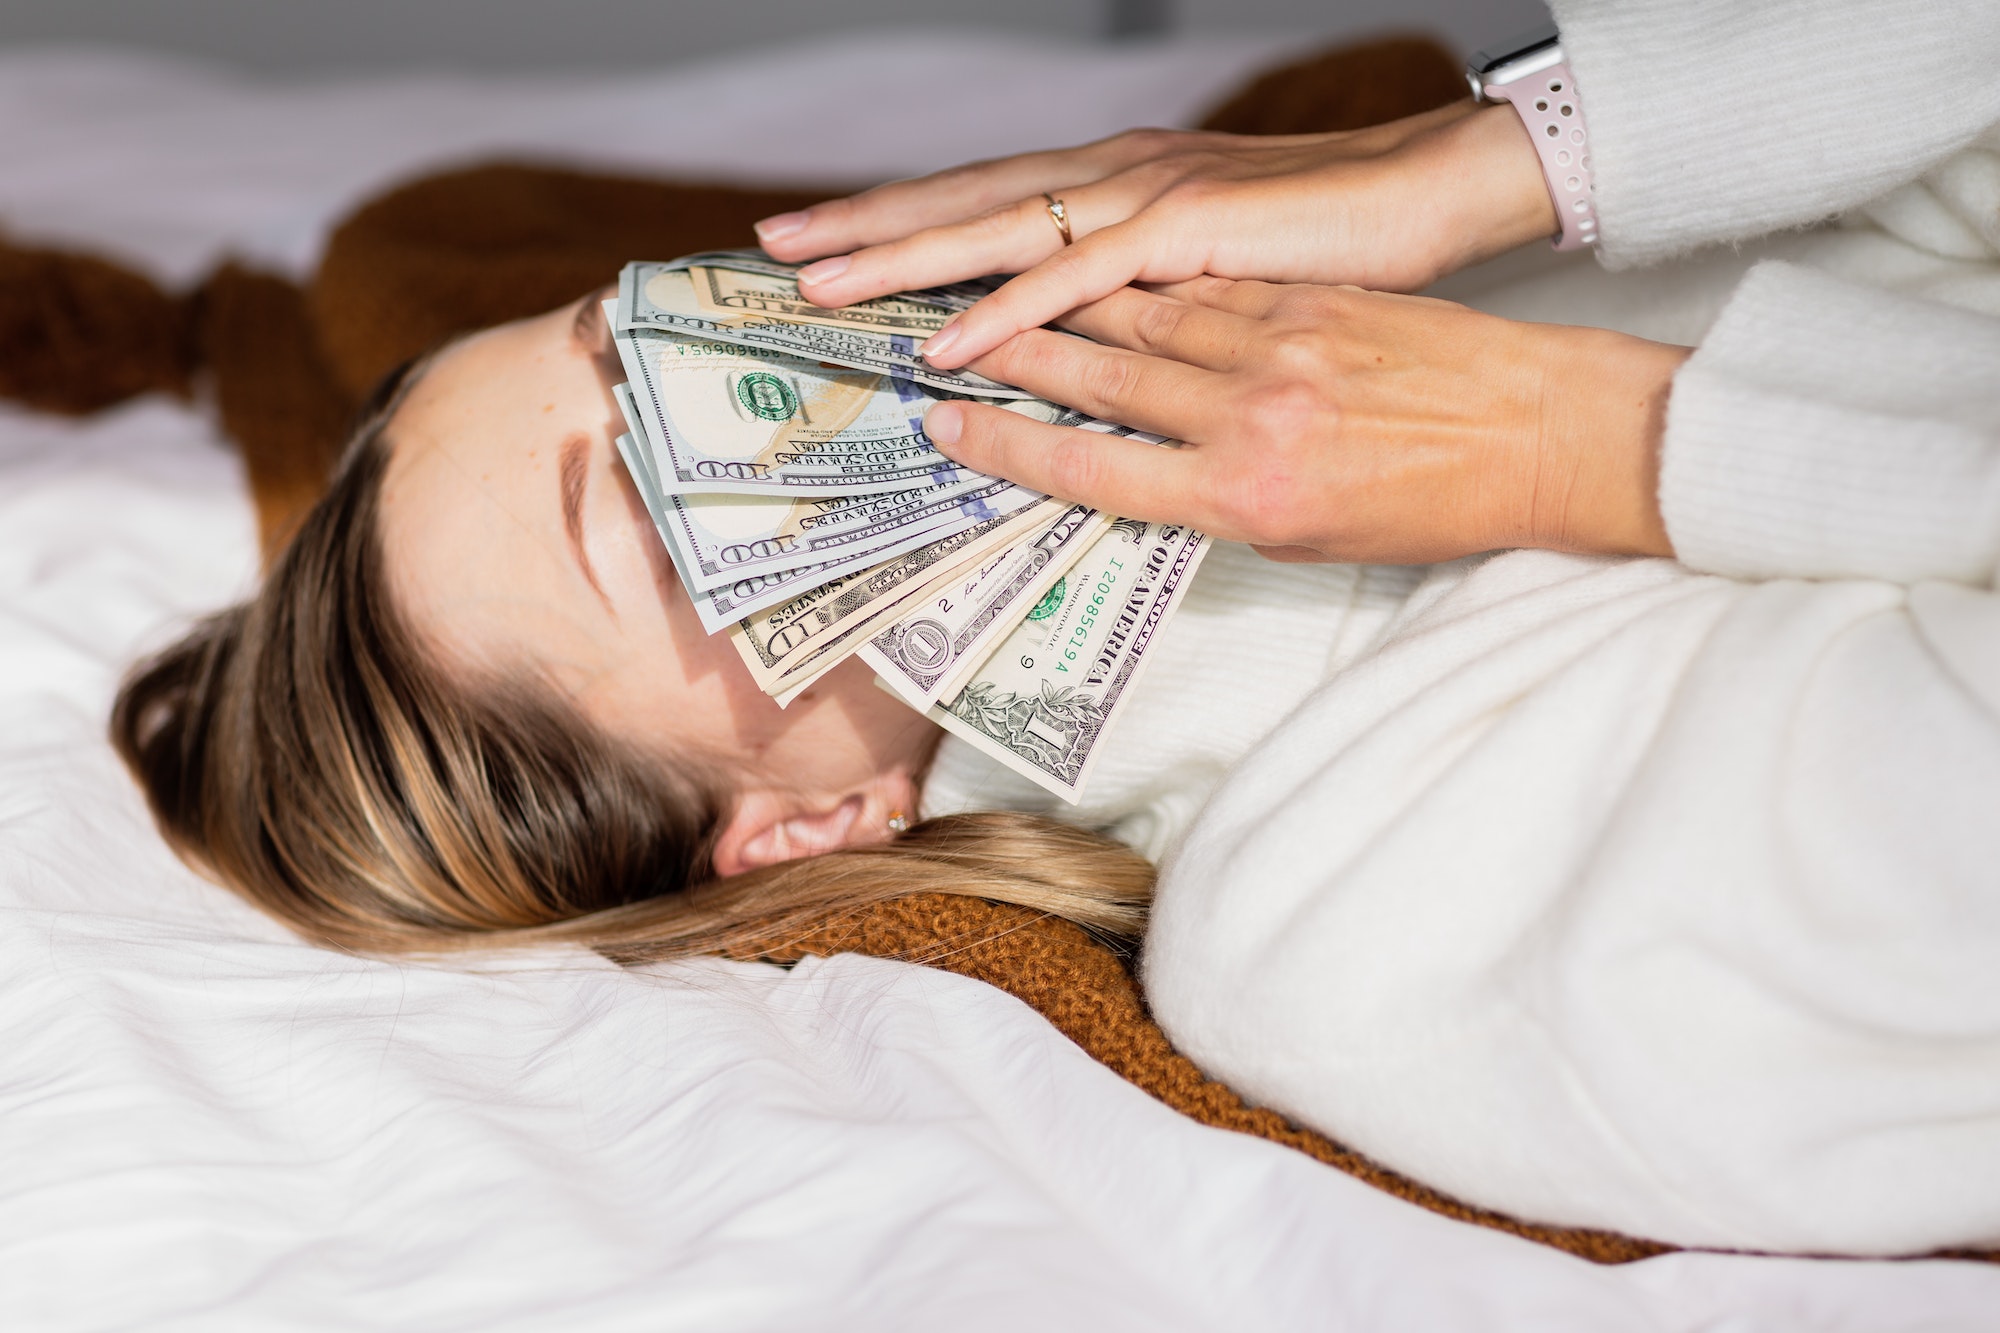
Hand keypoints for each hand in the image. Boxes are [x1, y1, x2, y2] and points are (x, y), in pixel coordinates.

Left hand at [754, 103, 1558, 373]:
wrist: (1428, 199)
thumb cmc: (1327, 245)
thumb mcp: (1212, 264)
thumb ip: (1143, 290)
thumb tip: (1093, 334)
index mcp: (1117, 185)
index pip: (988, 201)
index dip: (902, 219)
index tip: (825, 241)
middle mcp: (1114, 177)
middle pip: (966, 201)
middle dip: (866, 225)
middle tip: (776, 246)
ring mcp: (1145, 197)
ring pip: (999, 230)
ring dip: (906, 260)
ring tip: (823, 286)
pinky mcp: (1187, 231)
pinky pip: (1077, 278)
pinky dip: (1008, 310)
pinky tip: (948, 341)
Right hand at [920, 279, 1687, 564]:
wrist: (1542, 437)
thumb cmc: (1430, 507)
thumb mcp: (1307, 540)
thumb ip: (1216, 503)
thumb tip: (1144, 469)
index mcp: (1242, 498)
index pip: (1093, 471)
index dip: (1008, 445)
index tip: (947, 425)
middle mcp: (1249, 419)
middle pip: (1097, 378)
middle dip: (1006, 357)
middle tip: (938, 339)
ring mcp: (1278, 348)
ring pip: (1139, 317)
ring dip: (1056, 307)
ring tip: (996, 296)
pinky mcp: (1308, 301)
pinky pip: (1202, 288)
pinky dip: (1142, 281)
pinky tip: (1100, 273)